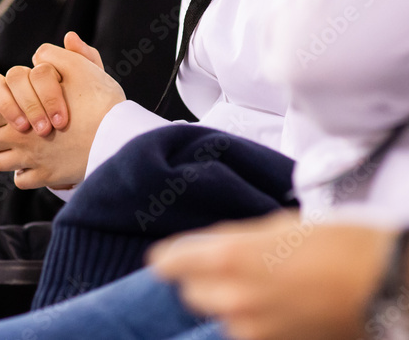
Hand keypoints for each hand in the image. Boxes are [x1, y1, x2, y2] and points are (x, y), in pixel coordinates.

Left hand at [0, 33, 123, 188]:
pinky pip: (21, 180)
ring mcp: (31, 159)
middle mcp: (18, 136)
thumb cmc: (100, 100)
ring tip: (21, 145)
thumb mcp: (80, 68)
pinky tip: (38, 162)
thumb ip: (57, 55)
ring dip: (5, 154)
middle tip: (3, 127)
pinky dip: (26, 173)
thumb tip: (49, 47)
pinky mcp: (46, 177)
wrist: (120, 138)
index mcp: (18, 108)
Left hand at [149, 212, 397, 339]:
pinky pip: (246, 334)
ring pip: (219, 317)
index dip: (170, 258)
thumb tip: (206, 250)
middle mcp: (231, 298)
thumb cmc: (338, 244)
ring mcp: (251, 330)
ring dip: (229, 305)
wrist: (388, 284)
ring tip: (265, 289)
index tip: (171, 258)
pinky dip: (253, 323)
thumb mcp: (277, 226)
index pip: (167, 263)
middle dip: (202, 281)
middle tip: (228, 270)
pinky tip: (279, 308)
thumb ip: (233, 241)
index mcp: (227, 258)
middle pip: (190, 293)